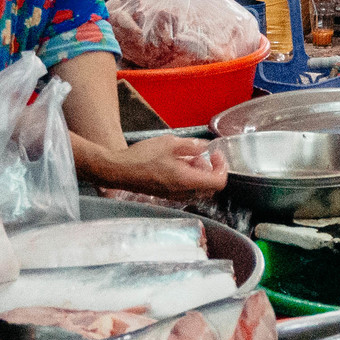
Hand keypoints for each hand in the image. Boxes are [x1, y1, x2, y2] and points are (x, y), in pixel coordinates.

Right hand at [102, 136, 229, 196]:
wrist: (118, 170)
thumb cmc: (141, 157)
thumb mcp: (169, 143)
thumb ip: (192, 146)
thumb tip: (205, 147)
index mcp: (186, 180)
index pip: (218, 182)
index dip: (222, 167)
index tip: (216, 154)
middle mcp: (183, 192)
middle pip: (210, 187)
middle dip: (211, 169)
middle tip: (201, 155)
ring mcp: (174, 195)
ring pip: (198, 189)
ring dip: (199, 173)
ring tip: (187, 157)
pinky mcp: (166, 194)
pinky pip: (186, 189)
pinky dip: (189, 177)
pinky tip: (177, 163)